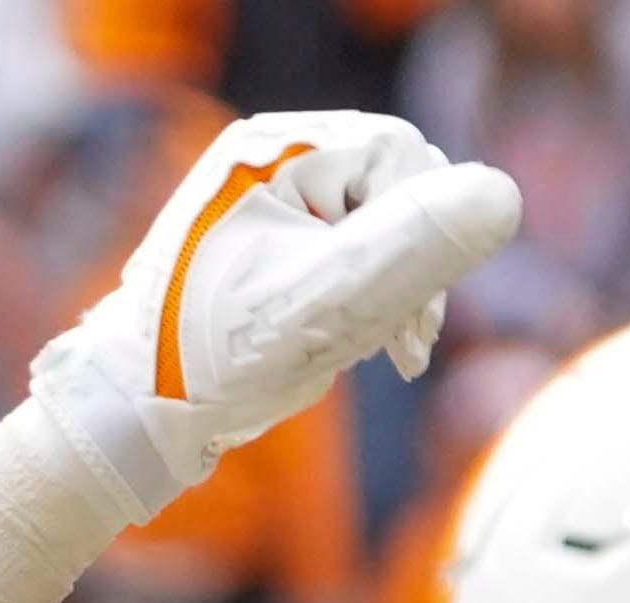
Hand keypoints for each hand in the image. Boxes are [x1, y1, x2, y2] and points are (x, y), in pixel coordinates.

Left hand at [37, 112, 518, 517]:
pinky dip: (361, 303)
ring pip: (376, 229)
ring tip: (374, 352)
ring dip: (388, 292)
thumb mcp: (320, 304)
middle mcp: (264, 164)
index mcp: (266, 152)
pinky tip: (352, 347)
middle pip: (390, 191)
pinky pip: (348, 258)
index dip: (425, 230)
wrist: (129, 422)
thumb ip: (409, 247)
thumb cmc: (208, 361)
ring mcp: (266, 205)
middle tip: (403, 346)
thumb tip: (499, 195)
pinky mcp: (270, 248)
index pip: (398, 154)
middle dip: (406, 269)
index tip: (417, 317)